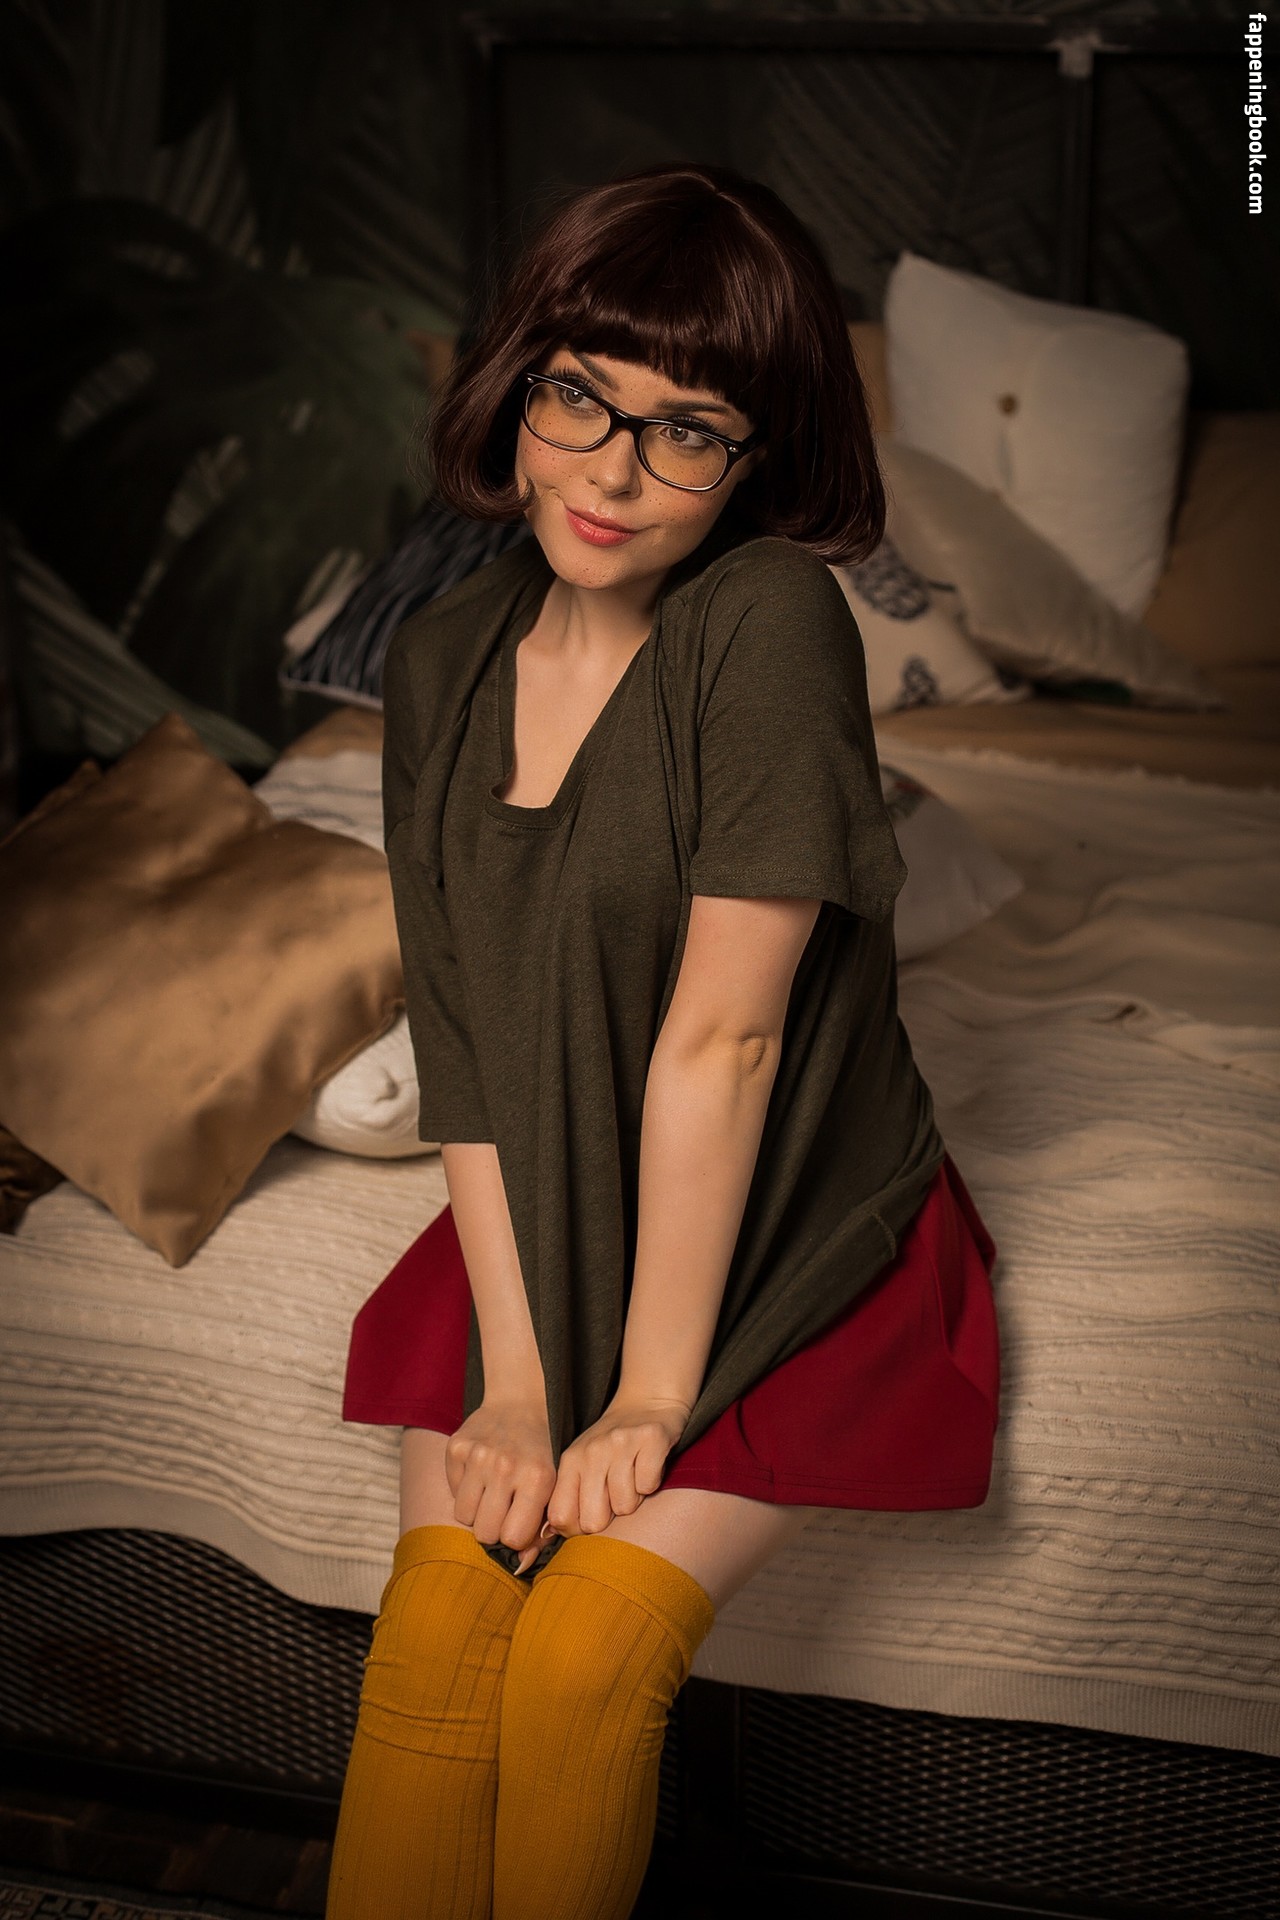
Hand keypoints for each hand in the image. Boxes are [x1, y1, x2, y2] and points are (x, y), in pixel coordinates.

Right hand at [445, 1397, 556, 1575]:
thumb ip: (542, 1529)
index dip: (515, 1535)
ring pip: (464, 1517)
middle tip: (502, 1509)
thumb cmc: (539, 1455)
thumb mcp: (553, 1486)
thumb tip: (520, 1566)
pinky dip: (464, 1489)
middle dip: (493, 1528)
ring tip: (491, 1492)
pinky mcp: (456, 1448)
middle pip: (485, 1533)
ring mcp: (478, 1456)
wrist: (519, 1402)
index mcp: (538, 1478)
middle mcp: (507, 1467)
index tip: (519, 1521)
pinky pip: (453, 1492)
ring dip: (476, 1511)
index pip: (513, 1538)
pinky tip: (479, 1473)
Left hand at [546, 1396, 689, 1537]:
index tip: (590, 1518)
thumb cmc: (612, 1445)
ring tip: (632, 1476)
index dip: (577, 1529)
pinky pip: (648, 1486)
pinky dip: (652, 1483)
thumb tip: (550, 1534)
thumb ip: (567, 1496)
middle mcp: (592, 1452)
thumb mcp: (582, 1463)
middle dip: (608, 1518)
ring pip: (624, 1506)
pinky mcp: (650, 1439)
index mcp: (571, 1461)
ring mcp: (620, 1444)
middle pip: (593, 1521)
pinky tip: (648, 1466)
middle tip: (615, 1496)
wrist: (648, 1401)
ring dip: (634, 1499)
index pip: (560, 1516)